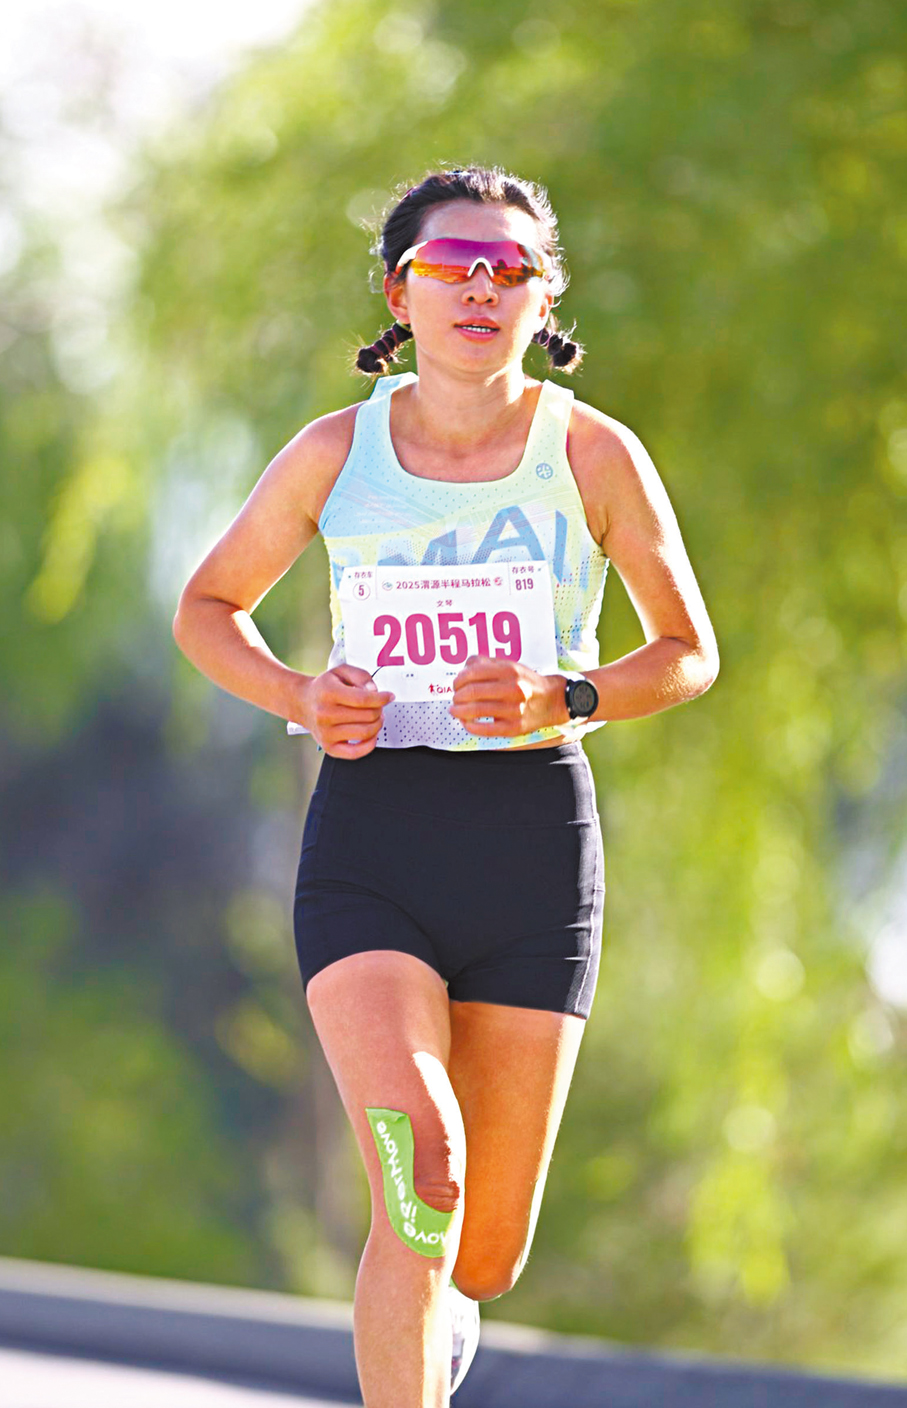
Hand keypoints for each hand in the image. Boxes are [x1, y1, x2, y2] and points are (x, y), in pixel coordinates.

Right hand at [298, 664, 394, 757]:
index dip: (382, 698)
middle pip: (367, 716)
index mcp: (328, 693)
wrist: (302, 702)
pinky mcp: (329, 747)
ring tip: (374, 717)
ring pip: (365, 733)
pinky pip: (356, 752)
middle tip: (378, 706)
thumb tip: (374, 691)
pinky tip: (370, 734)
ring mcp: (326, 733)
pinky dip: (370, 745)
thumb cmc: (324, 688)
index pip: (363, 699)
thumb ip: (361, 676)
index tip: (388, 696)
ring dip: (377, 724)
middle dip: (379, 709)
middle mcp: (325, 714)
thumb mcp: (341, 671)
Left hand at [449, 657, 567, 737]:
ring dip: (458, 711)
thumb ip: (485, 663)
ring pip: (475, 711)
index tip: (456, 684)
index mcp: (509, 670)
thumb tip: (463, 669)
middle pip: (471, 692)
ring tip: (455, 710)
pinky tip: (466, 723)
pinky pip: (485, 730)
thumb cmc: (525, 682)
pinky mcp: (514, 728)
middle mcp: (512, 689)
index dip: (458, 680)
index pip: (472, 673)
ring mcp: (513, 710)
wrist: (553, 701)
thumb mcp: (510, 665)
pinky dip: (470, 726)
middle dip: (457, 696)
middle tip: (455, 698)